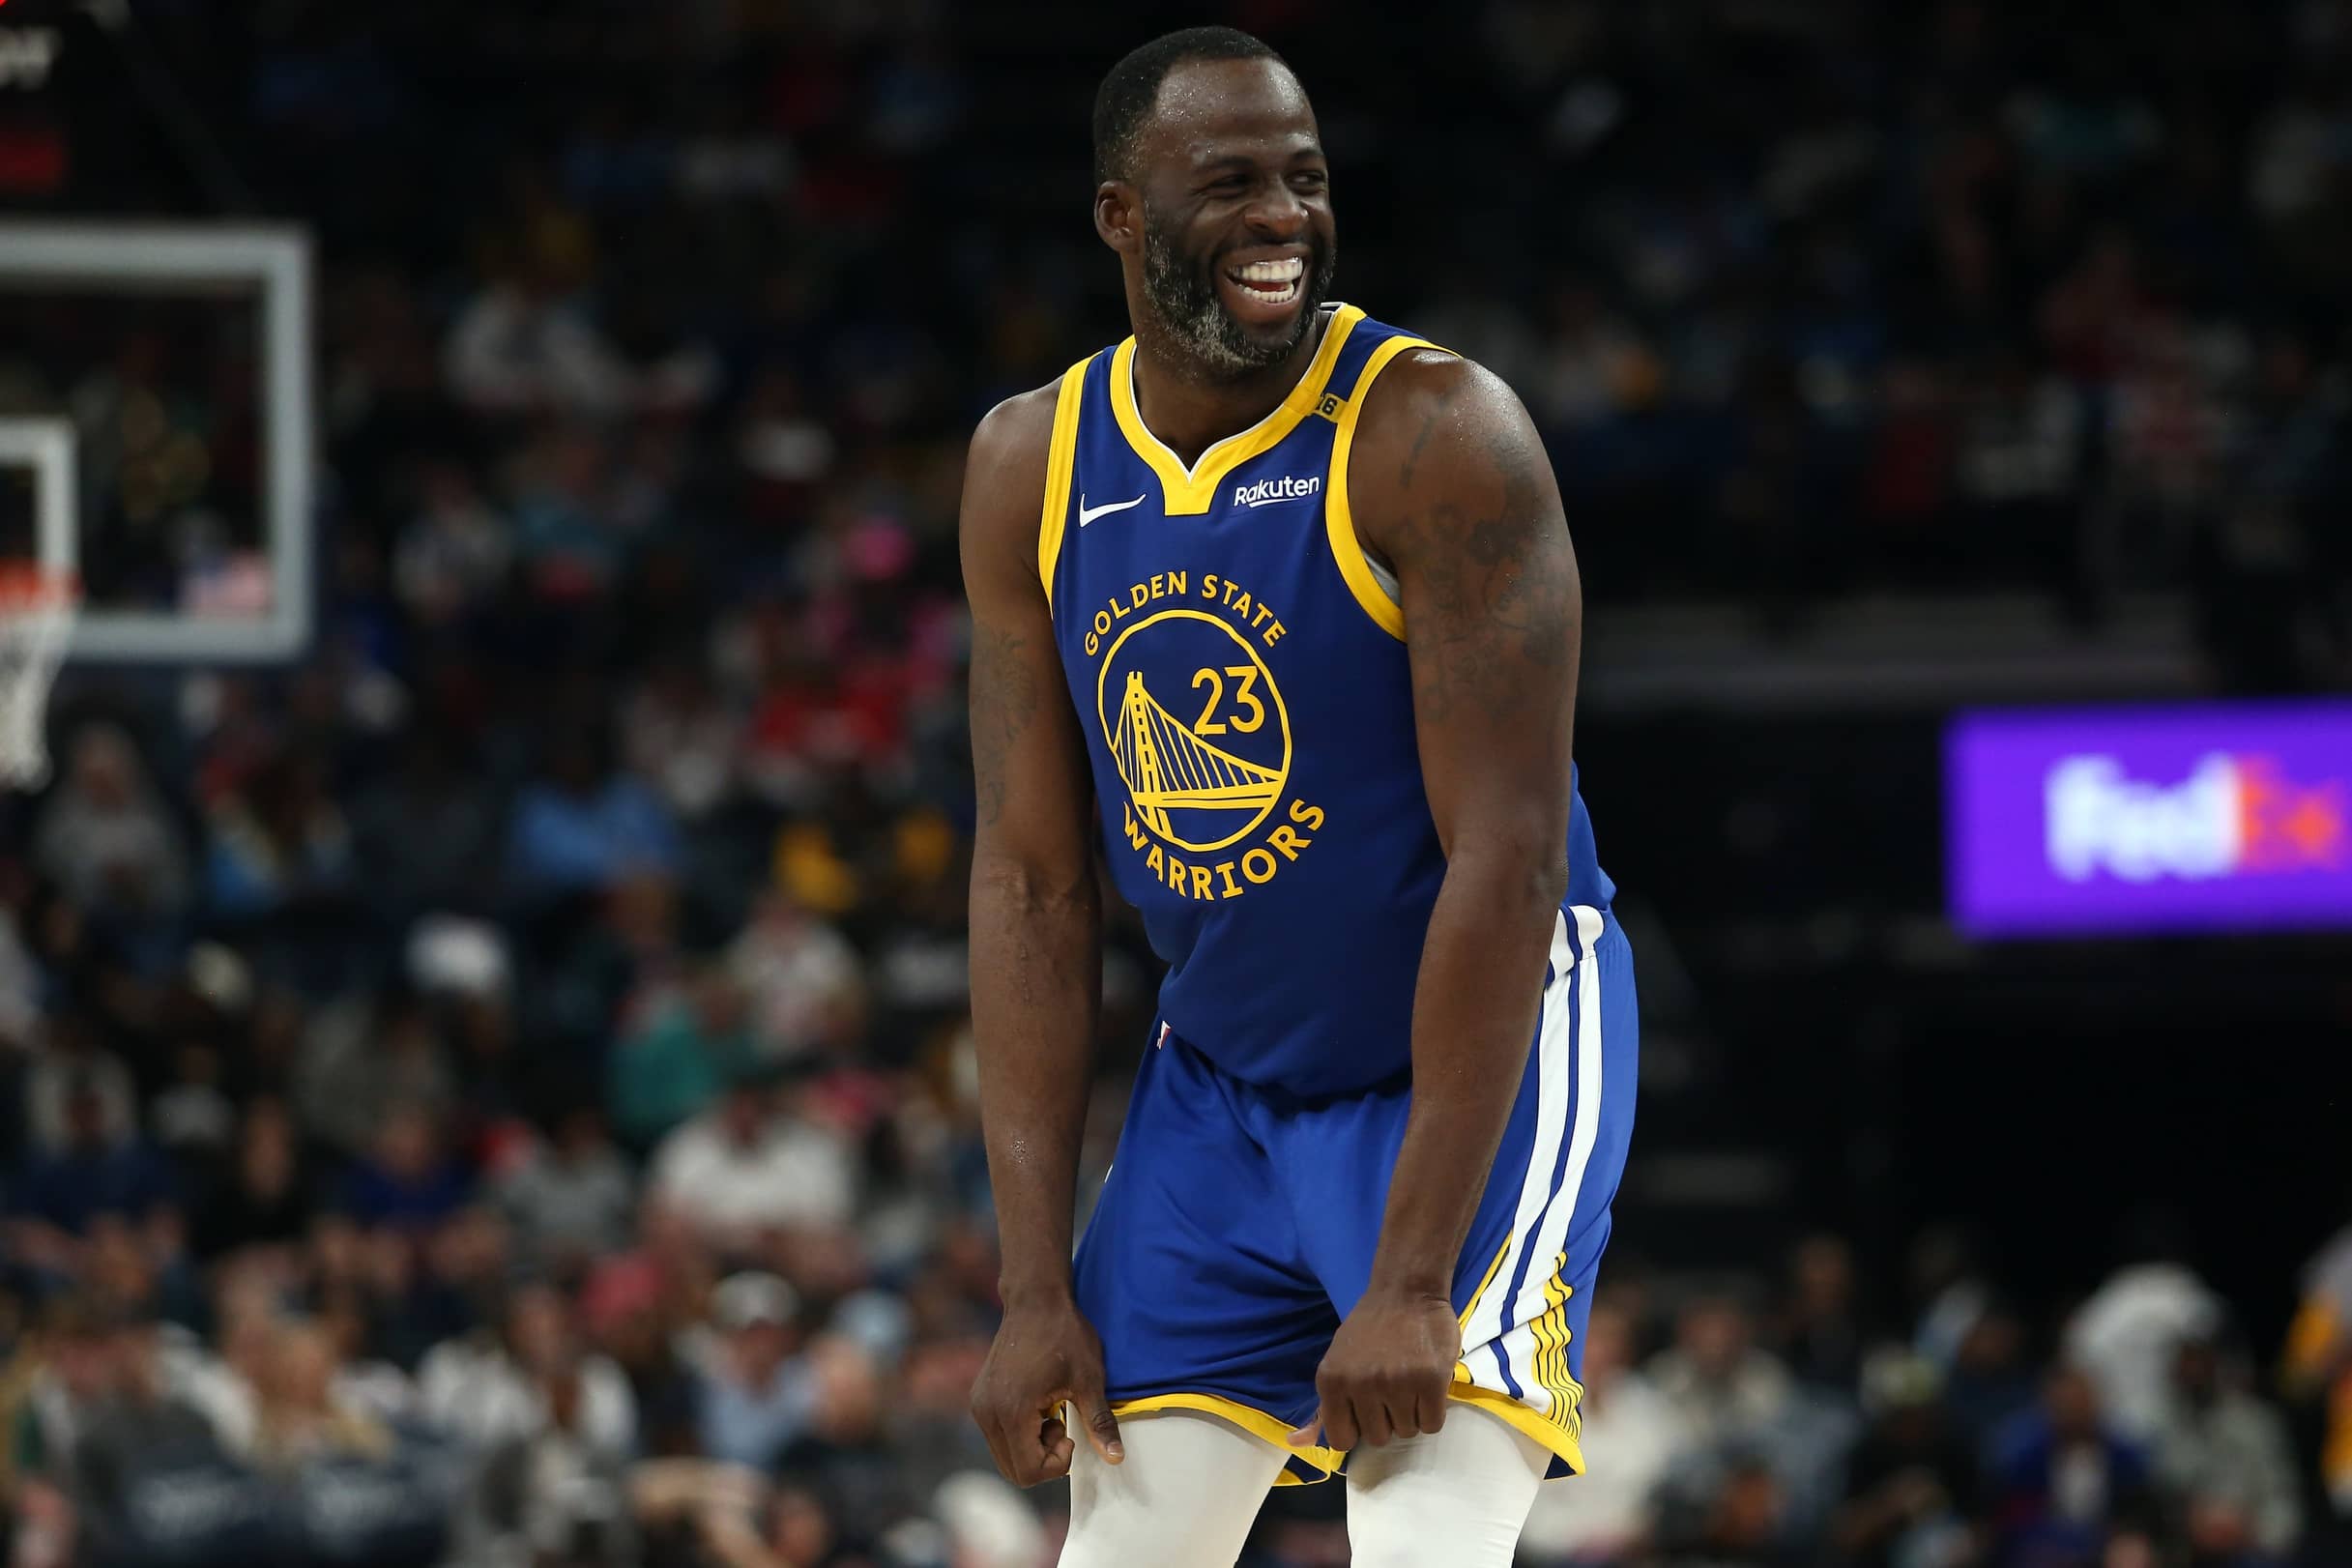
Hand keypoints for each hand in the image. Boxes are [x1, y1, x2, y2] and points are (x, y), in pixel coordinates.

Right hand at [970, 1297, 1122, 1484]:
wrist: (1035, 1299)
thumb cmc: (1065, 1334)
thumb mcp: (1089, 1380)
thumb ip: (1099, 1422)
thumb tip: (1116, 1458)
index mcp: (1011, 1412)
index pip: (1028, 1472)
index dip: (1057, 1463)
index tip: (1071, 1432)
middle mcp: (987, 1413)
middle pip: (1013, 1470)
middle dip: (1044, 1459)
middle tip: (1063, 1424)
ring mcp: (980, 1405)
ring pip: (1005, 1455)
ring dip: (1032, 1446)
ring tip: (1053, 1413)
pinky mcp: (980, 1398)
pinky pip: (999, 1436)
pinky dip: (1021, 1433)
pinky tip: (1039, 1405)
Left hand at [1289, 1288, 1459, 1450]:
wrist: (1406, 1290)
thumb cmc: (1370, 1327)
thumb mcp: (1335, 1362)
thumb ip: (1322, 1407)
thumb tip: (1296, 1442)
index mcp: (1331, 1381)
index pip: (1341, 1440)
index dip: (1358, 1428)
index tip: (1367, 1409)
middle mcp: (1360, 1385)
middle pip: (1378, 1438)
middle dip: (1387, 1419)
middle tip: (1391, 1387)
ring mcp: (1396, 1383)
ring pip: (1407, 1432)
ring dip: (1411, 1413)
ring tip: (1409, 1380)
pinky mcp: (1430, 1381)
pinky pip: (1432, 1424)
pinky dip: (1432, 1410)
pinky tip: (1426, 1384)